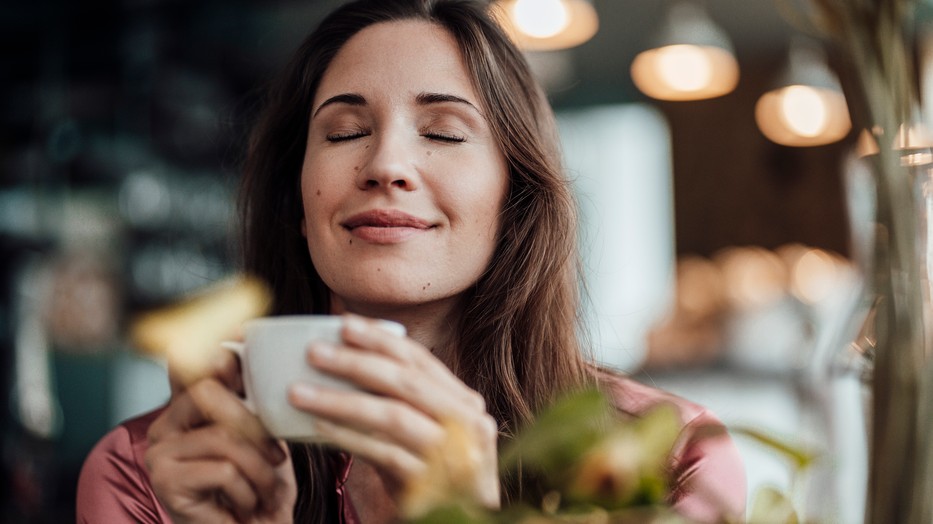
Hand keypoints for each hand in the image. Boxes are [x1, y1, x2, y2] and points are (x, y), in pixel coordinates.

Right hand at [146, 351, 296, 523]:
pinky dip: (247, 491)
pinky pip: (223, 469)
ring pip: (224, 438)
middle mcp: (163, 426)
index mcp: (185, 410)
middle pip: (207, 393)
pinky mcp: (165, 481)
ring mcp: (159, 454)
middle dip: (253, 424)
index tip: (240, 337)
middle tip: (276, 455)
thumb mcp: (263, 437)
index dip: (215, 352)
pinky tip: (246, 506)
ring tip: (265, 490)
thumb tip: (251, 344)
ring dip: (259, 470)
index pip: (192, 364)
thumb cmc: (259, 489)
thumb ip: (252, 401)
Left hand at [287, 314, 499, 512]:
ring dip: (340, 400)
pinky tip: (317, 430)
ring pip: (392, 415)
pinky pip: (383, 454)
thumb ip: (400, 401)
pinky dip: (348, 439)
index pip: (420, 360)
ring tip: (300, 392)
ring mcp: (453, 454)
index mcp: (464, 402)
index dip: (381, 339)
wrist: (461, 522)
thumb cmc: (433, 474)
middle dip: (356, 362)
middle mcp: (467, 423)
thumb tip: (346, 359)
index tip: (343, 323)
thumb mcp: (425, 431)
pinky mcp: (432, 484)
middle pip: (406, 382)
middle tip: (314, 351)